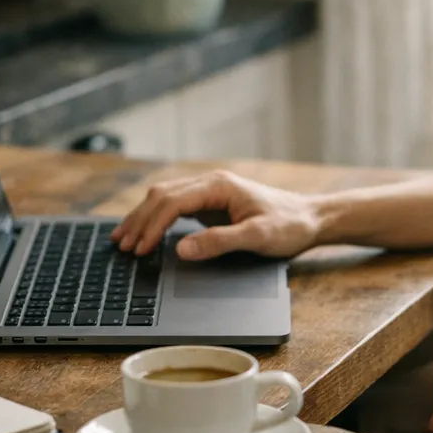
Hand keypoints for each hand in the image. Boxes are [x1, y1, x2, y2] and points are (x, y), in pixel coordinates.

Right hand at [111, 170, 321, 259]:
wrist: (310, 218)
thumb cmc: (289, 225)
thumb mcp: (258, 237)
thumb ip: (220, 242)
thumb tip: (182, 249)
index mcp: (219, 186)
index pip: (172, 202)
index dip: (152, 226)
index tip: (140, 248)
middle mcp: (211, 183)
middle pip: (162, 196)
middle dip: (139, 221)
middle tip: (121, 246)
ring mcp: (210, 193)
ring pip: (164, 199)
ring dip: (143, 218)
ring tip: (123, 239)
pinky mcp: (211, 204)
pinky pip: (175, 208)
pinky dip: (156, 219)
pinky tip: (146, 233)